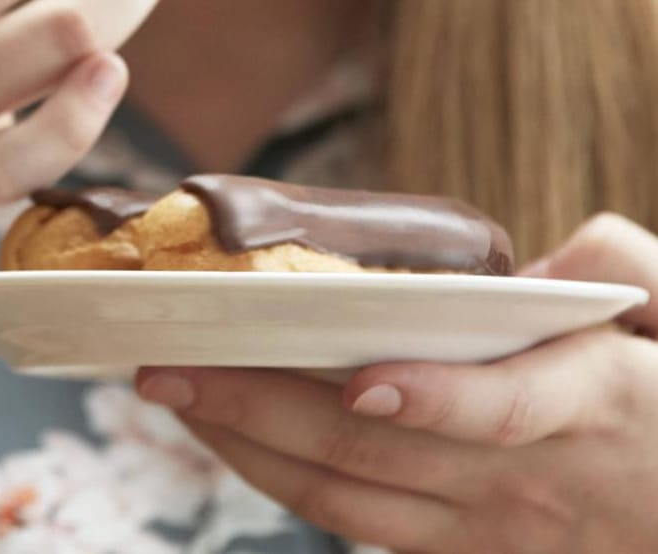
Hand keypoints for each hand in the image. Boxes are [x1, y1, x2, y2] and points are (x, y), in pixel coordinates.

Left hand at [136, 213, 657, 552]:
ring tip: (171, 392)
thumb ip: (622, 265)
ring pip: (348, 495)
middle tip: (170, 364)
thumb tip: (549, 259)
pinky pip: (352, 521)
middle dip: (261, 407)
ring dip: (245, 444)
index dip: (434, 399)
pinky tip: (222, 432)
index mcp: (586, 402)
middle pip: (379, 449)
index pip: (506, 410)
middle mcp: (523, 476)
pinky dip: (277, 477)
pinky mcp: (459, 551)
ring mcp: (486, 527)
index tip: (361, 381)